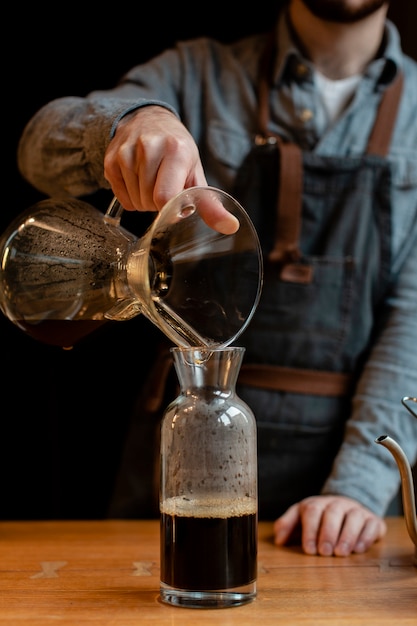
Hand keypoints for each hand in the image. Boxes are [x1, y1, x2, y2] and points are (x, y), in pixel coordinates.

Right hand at [104, 105, 237, 233]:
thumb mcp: (196, 173)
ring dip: (144, 200)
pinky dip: (130, 196)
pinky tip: (137, 180)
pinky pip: (121, 197)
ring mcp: (126, 152)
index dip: (169, 209)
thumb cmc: (176, 150)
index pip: (165, 197)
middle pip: (149, 202)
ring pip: (135, 201)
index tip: (176, 206)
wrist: (148, 119)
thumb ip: (211, 204)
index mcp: (175, 150)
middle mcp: (149, 147)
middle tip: (163, 186)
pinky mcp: (111, 159)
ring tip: (151, 182)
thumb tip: (231, 227)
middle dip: (158, 204)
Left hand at [273, 495, 386, 555]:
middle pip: (333, 513)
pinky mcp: (373, 519)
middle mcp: (338, 504)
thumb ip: (287, 525)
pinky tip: (358, 549)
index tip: (309, 550)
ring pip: (354, 517)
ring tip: (341, 553)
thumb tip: (279, 540)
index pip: (312, 511)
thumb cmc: (320, 516)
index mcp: (318, 503)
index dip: (310, 530)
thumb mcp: (300, 517)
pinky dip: (366, 537)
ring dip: (347, 536)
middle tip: (325, 552)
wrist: (347, 506)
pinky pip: (372, 524)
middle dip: (328, 533)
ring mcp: (356, 510)